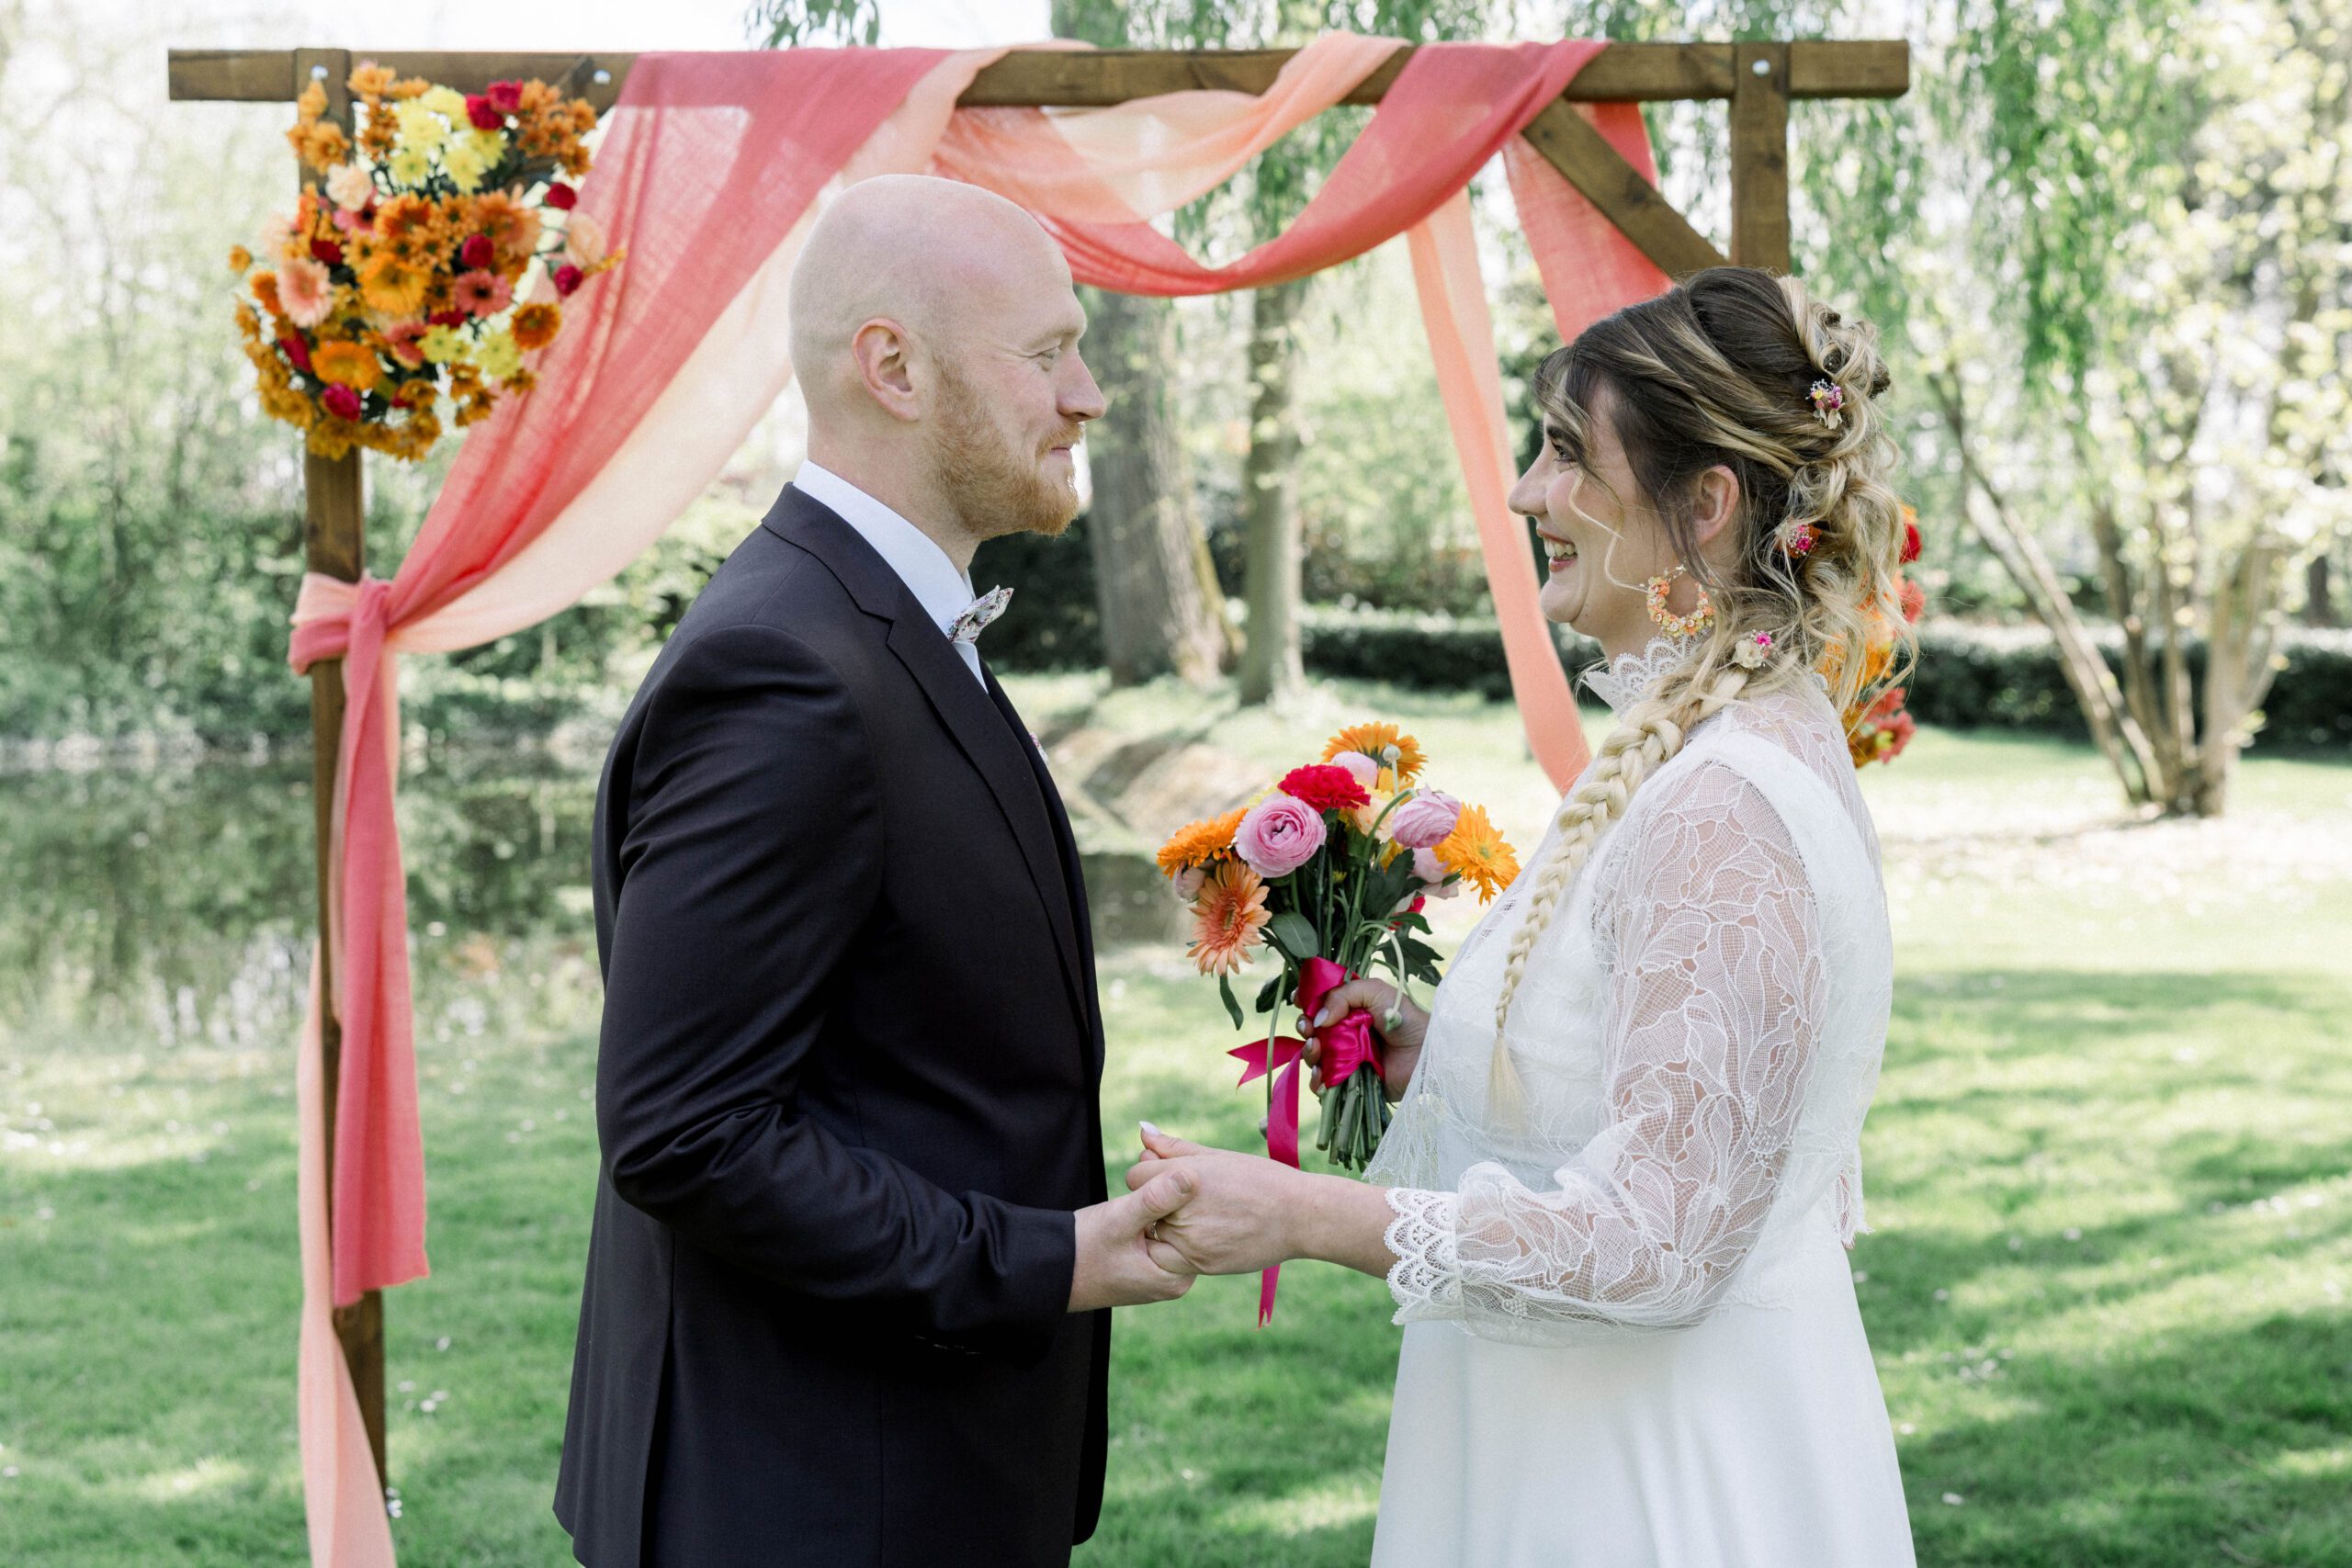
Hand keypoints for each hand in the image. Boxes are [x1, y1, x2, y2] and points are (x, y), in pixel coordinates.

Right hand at [1067, 1167, 1197, 1310]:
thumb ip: (1155, 1198)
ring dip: (1161, 1199)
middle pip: (1185, 1225)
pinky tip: (1142, 1187)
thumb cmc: (1082, 1250)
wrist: (1049, 1273)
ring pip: (1171, 1225)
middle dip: (1174, 1192)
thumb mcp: (1119, 1219)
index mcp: (1177, 1277)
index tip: (1174, 1159)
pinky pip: (1157, 1231)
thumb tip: (1191, 1175)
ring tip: (1149, 1164)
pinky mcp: (1146, 1266)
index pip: (1197, 1225)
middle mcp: (1174, 1280)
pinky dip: (1151, 1211)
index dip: (1187, 1189)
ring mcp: (1160, 1274)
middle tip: (1157, 1157)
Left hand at [1125, 1126, 1306, 1276]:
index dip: (1149, 1176)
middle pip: (1144, 1209)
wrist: (1300, 1216)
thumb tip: (1142, 1131)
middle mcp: (1183, 1210)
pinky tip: (1204, 1237)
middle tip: (1189, 1202)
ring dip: (1167, 1230)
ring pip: (1156, 1237)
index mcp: (1184, 1176)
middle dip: (1158, 1204)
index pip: (1136, 1178)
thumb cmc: (1260, 1179)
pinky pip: (1172, 1261)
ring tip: (1200, 1220)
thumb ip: (1174, 1147)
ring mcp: (1190, 1242)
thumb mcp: (1217, 1157)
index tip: (1167, 1180)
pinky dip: (1179, 1251)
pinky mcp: (1201, 1265)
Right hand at [1304, 979, 1429, 1102]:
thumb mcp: (1375, 992)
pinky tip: (1322, 1074)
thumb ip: (1342, 996)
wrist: (1426, 1053)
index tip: (1298, 1000)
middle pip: (1310, 1029)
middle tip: (1308, 1028)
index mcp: (1349, 1008)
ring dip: (1309, 1052)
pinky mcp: (1349, 1081)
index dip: (1305, 1001)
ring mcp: (1345, 1057)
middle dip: (1304, 1026)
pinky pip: (1323, 1083)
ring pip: (1313, 1056)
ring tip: (1318, 1049)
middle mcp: (1344, 1032)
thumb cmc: (1405, 1018)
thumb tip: (1318, 1019)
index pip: (1319, 1003)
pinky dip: (1317, 1080)